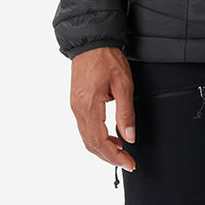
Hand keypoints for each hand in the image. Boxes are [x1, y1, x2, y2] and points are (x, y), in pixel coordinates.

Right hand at [69, 46, 136, 171]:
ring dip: (103, 148)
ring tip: (121, 149)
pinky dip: (97, 137)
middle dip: (109, 157)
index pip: (100, 142)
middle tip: (127, 161)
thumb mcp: (123, 84)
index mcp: (89, 106)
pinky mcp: (76, 102)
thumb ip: (126, 113)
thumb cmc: (107, 58)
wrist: (91, 41)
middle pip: (91, 144)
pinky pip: (85, 127)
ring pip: (86, 138)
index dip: (115, 157)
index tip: (129, 163)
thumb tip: (129, 137)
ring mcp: (75, 106)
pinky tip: (110, 135)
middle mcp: (78, 109)